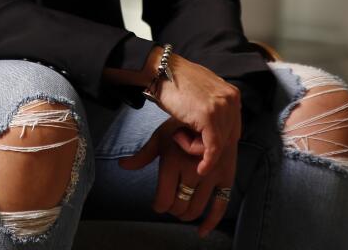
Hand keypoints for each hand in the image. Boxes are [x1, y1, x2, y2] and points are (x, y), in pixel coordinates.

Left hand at [118, 122, 236, 238]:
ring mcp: (210, 175)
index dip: (159, 205)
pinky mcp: (226, 177)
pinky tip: (202, 231)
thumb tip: (121, 165)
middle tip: (170, 205)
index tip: (158, 204)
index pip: (164, 198)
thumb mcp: (159, 138)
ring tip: (181, 209)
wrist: (210, 115)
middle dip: (172, 210)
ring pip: (196, 208)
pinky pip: (220, 205)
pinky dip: (211, 222)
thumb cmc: (181, 128)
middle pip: (179, 206)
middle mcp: (191, 170)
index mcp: (173, 162)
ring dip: (186, 214)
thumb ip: (142, 156)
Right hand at [147, 51, 241, 176]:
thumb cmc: (175, 82)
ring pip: (218, 145)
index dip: (218, 141)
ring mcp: (221, 108)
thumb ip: (214, 107)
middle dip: (209, 146)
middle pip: (229, 138)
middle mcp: (231, 100)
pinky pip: (212, 148)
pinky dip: (207, 161)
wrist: (160, 70)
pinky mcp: (209, 116)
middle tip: (184, 138)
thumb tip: (215, 127)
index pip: (233, 128)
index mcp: (232, 94)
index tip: (204, 147)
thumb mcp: (202, 93)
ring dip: (198, 148)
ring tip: (178, 135)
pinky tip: (201, 169)